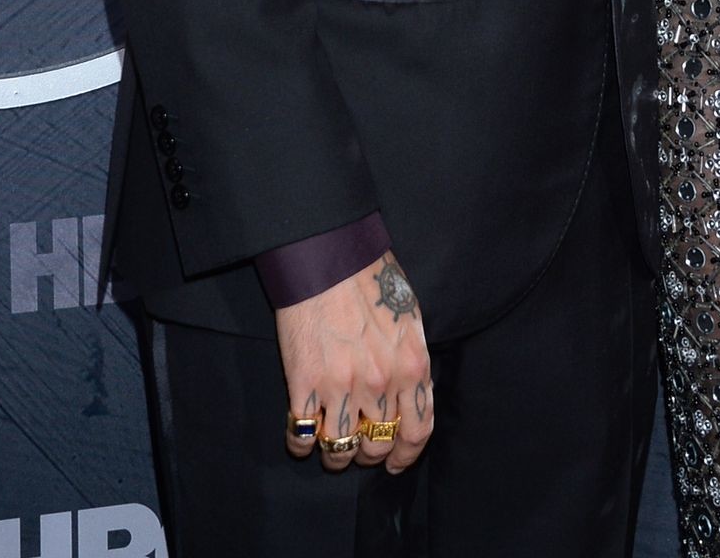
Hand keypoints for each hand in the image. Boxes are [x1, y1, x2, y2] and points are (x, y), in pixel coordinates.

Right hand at [277, 250, 433, 474]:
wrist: (330, 258)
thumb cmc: (371, 279)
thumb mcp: (409, 318)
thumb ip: (410, 360)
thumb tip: (409, 390)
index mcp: (412, 365)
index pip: (417, 430)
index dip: (406, 455)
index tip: (395, 462)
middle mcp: (381, 384)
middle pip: (378, 445)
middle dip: (369, 453)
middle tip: (360, 447)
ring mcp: (342, 388)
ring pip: (341, 450)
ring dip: (336, 456)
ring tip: (330, 446)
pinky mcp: (306, 386)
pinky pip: (302, 437)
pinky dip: (302, 444)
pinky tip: (303, 435)